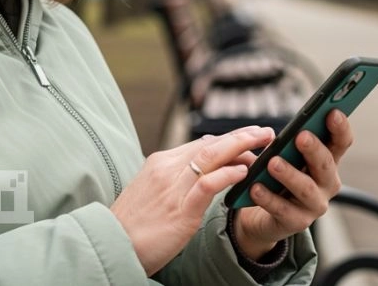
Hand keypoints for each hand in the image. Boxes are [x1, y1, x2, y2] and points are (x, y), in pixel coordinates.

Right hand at [111, 125, 274, 275]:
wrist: (112, 245)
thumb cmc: (133, 224)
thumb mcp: (152, 192)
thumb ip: (175, 175)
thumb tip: (202, 158)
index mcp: (160, 163)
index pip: (201, 144)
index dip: (229, 140)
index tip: (250, 138)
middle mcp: (166, 169)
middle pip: (210, 144)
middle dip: (241, 136)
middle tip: (266, 132)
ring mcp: (172, 188)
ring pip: (211, 157)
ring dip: (241, 146)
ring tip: (263, 143)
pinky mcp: (180, 211)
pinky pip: (207, 185)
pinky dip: (227, 174)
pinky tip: (244, 171)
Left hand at [232, 109, 353, 259]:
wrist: (262, 215)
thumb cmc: (276, 177)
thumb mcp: (283, 156)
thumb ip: (286, 144)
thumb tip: (275, 134)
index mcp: (328, 161)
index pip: (342, 142)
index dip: (340, 127)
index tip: (332, 112)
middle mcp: (327, 183)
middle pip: (325, 164)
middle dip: (314, 149)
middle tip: (301, 136)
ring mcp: (314, 205)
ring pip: (306, 188)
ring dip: (290, 174)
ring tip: (273, 163)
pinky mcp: (297, 222)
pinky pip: (282, 209)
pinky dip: (268, 198)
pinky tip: (255, 187)